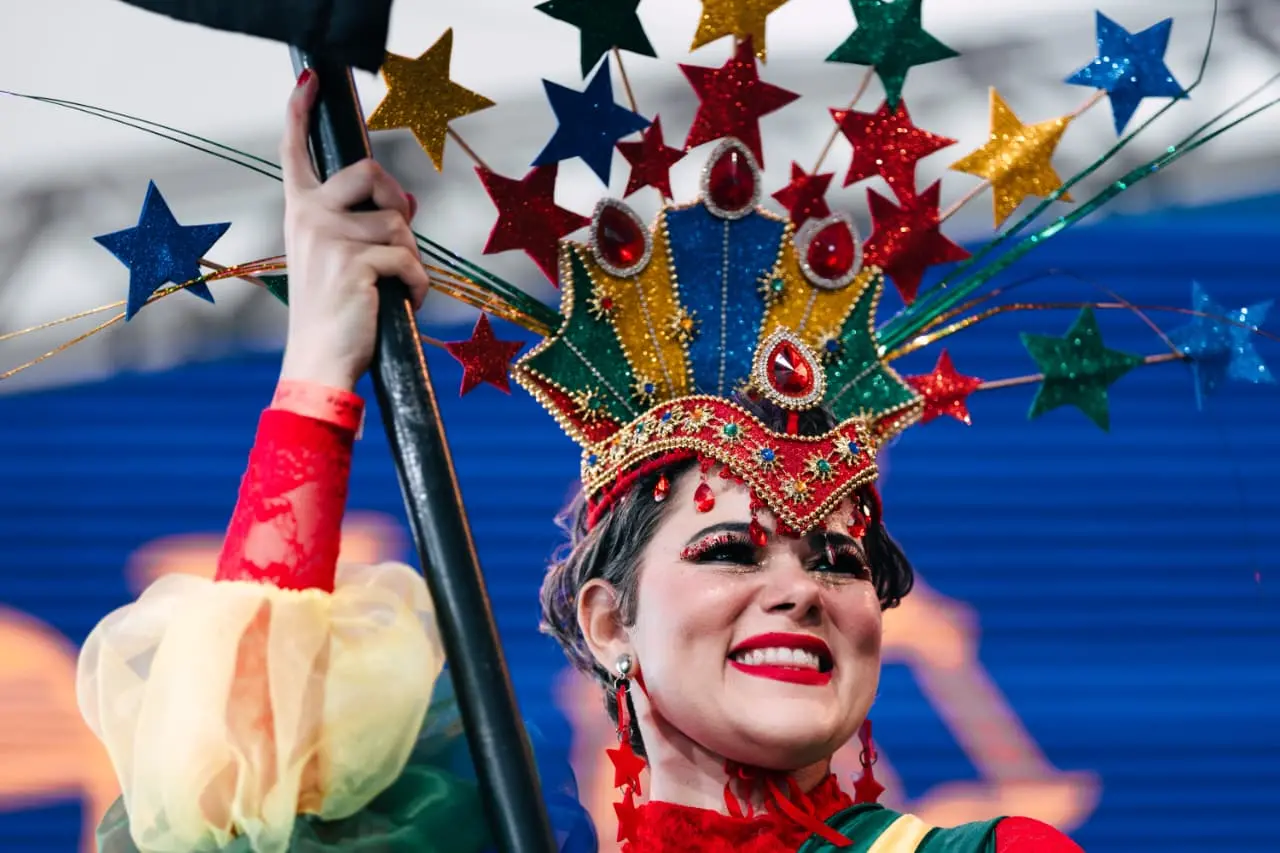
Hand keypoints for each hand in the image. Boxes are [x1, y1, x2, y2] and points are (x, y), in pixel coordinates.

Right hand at [277, 70, 429, 390]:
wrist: (320, 361)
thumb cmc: (336, 312)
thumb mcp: (343, 260)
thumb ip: (367, 225)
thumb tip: (410, 203)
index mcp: (300, 212)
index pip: (295, 152)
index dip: (299, 113)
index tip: (308, 82)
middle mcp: (308, 216)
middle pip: (370, 171)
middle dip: (397, 202)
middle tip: (399, 237)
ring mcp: (330, 237)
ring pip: (399, 224)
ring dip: (410, 258)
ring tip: (393, 288)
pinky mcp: (356, 262)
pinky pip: (409, 260)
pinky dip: (417, 286)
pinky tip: (404, 304)